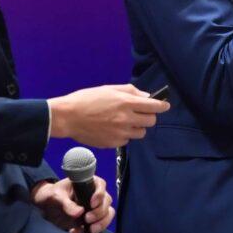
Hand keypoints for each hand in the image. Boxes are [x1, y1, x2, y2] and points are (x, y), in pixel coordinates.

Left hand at [31, 176, 114, 232]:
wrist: (46, 207)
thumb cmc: (52, 194)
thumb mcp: (56, 196)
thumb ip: (66, 203)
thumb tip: (79, 212)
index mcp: (87, 183)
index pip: (100, 185)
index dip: (99, 194)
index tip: (92, 203)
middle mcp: (94, 194)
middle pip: (106, 201)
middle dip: (99, 211)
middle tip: (87, 218)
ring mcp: (95, 207)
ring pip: (107, 213)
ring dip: (102, 222)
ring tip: (90, 229)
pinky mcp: (92, 219)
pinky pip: (100, 224)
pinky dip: (94, 230)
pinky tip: (76, 231)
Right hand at [48, 84, 169, 147]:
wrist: (68, 117)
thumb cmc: (87, 99)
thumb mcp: (109, 89)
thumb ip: (131, 92)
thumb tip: (146, 96)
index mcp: (126, 102)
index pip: (154, 106)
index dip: (162, 106)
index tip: (165, 105)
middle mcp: (126, 119)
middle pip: (151, 121)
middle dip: (149, 116)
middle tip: (141, 112)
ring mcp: (120, 133)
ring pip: (141, 133)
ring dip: (137, 127)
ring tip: (125, 121)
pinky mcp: (113, 143)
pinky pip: (127, 140)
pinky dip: (125, 135)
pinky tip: (113, 128)